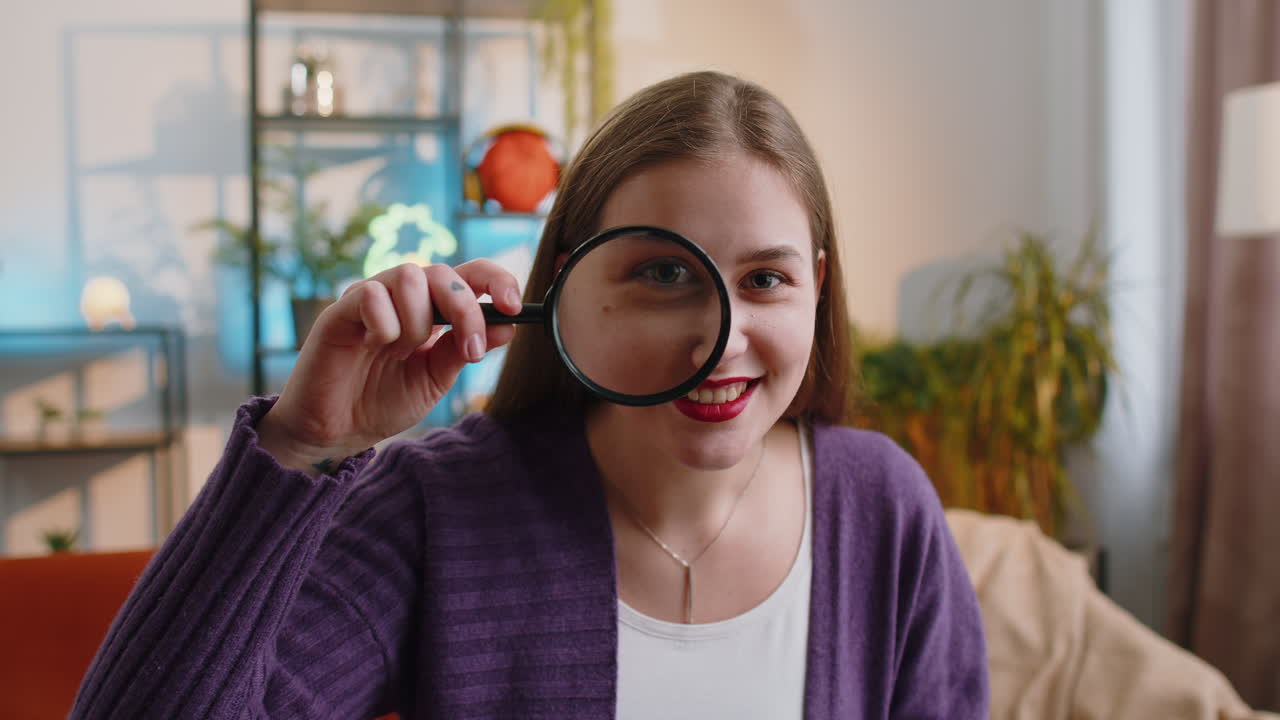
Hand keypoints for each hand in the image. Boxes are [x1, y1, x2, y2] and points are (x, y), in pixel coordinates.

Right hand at [256, 259, 521, 473]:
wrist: (335, 432)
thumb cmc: (382, 402)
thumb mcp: (436, 378)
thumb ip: (465, 348)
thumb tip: (509, 326)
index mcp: (431, 310)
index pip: (468, 275)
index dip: (495, 281)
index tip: (514, 307)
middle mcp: (403, 298)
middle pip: (443, 272)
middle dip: (465, 309)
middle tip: (467, 350)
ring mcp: (371, 299)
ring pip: (409, 276)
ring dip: (417, 321)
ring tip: (402, 353)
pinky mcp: (340, 310)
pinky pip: (371, 294)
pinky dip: (385, 324)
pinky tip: (375, 347)